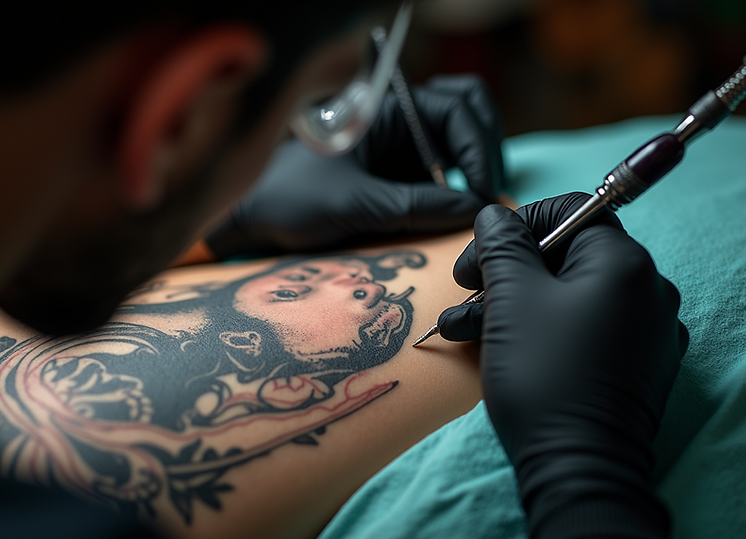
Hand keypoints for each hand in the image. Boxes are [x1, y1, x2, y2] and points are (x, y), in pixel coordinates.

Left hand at [205, 74, 504, 257]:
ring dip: (475, 168)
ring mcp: (400, 148)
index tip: (480, 191)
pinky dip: (457, 191)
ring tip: (478, 205)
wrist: (256, 225)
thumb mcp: (354, 204)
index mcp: (384, 108)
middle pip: (465, 113)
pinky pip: (441, 175)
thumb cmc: (291, 200)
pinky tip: (457, 217)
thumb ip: (415, 206)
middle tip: (489, 191)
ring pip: (458, 143)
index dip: (477, 146)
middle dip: (485, 147)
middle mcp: (397, 122)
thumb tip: (474, 210)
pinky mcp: (398, 177)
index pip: (455, 106)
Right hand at [439, 193, 688, 538]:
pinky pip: (588, 330)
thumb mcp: (512, 298)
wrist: (579, 467)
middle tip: (465, 294)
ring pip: (571, 297)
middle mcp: (648, 289)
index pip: (571, 211)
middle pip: (568, 257)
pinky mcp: (639, 367)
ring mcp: (648, 332)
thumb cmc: (544, 373)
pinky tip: (501, 348)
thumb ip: (503, 245)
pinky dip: (545, 331)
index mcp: (624, 262)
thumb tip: (496, 215)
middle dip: (507, 272)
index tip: (478, 257)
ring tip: (462, 330)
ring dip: (514, 305)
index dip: (517, 224)